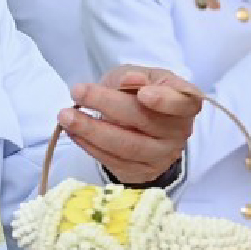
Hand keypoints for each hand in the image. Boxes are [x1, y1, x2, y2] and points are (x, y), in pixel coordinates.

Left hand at [63, 66, 201, 184]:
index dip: (165, 101)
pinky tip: (73, 132)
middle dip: (108, 105)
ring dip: (91, 130)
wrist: (143, 126)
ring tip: (66, 116)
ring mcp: (161, 157)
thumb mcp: (143, 76)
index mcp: (185, 104)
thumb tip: (130, 80)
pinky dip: (89, 145)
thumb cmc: (143, 93)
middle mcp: (178, 133)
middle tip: (78, 92)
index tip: (143, 93)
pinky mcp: (140, 173)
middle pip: (145, 121)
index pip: (183, 104)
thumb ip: (136, 76)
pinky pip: (113, 161)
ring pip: (126, 146)